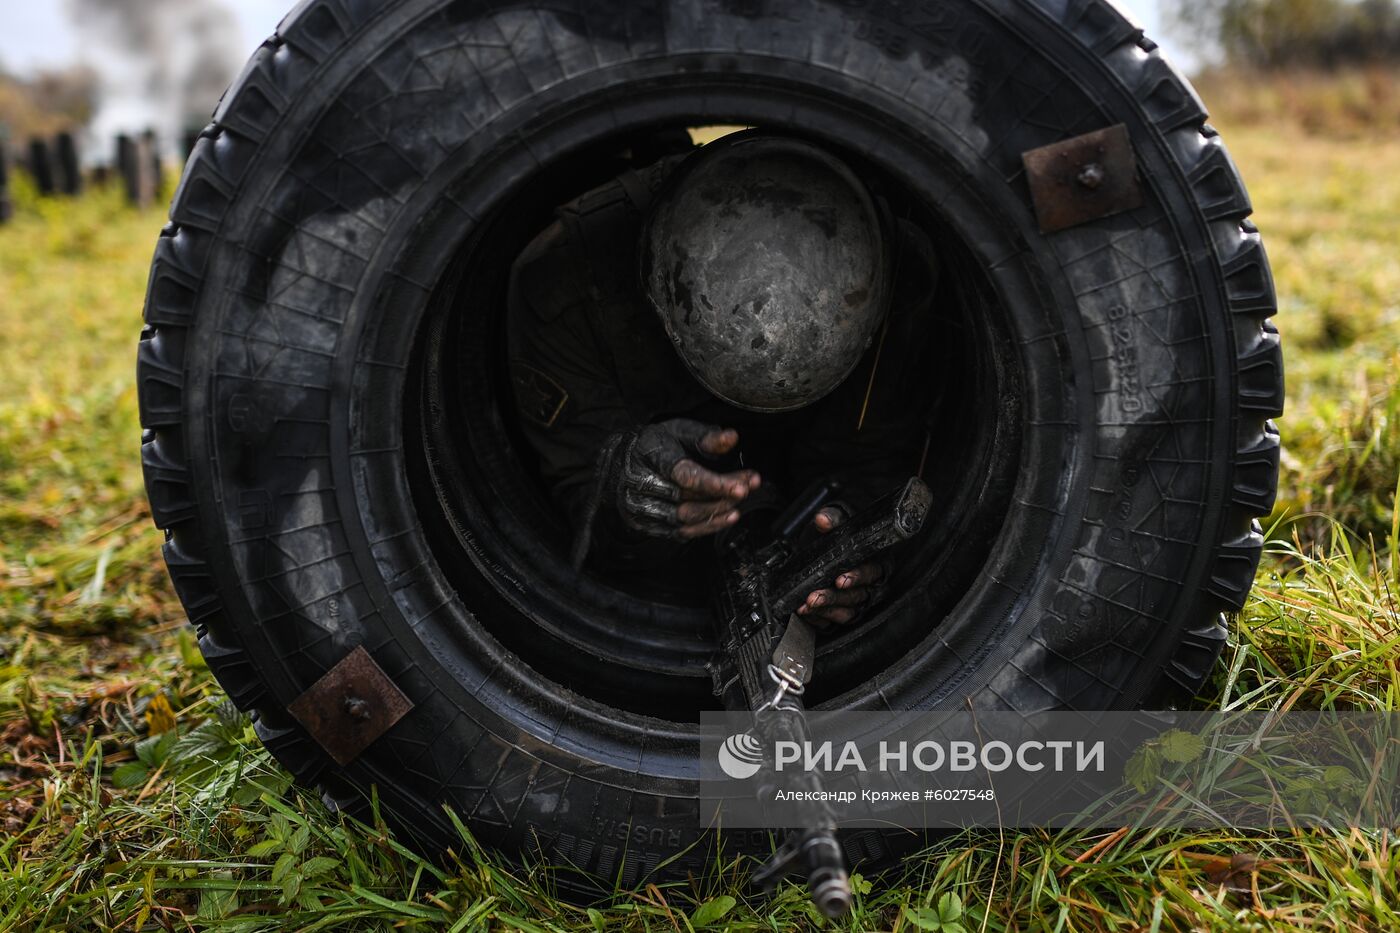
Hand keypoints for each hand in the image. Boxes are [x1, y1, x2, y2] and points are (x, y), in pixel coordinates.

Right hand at [611, 419, 761, 539]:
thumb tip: (732, 438)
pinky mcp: (646, 523)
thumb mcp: (679, 431)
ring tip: (738, 505)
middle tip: (747, 488)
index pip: (685, 474)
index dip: (715, 483)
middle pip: (688, 498)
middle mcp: (641, 482)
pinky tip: (725, 518)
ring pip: (685, 518)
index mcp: (651, 455)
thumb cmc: (655, 445)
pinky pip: (680, 532)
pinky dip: (706, 527)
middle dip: (722, 495)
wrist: (620, 463)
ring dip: (716, 513)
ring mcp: (641, 506)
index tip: (742, 486)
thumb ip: (706, 437)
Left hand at [796, 505, 885, 627]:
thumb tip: (823, 519)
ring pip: (847, 612)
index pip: (872, 572)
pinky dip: (818, 619)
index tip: (840, 579)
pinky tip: (805, 614)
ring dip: (825, 610)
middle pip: (857, 596)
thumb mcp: (836, 521)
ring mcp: (857, 603)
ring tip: (805, 606)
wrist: (822, 547)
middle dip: (834, 598)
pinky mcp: (842, 614)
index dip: (857, 577)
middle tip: (814, 597)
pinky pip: (833, 622)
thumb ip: (832, 519)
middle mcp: (870, 586)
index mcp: (876, 562)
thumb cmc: (837, 535)